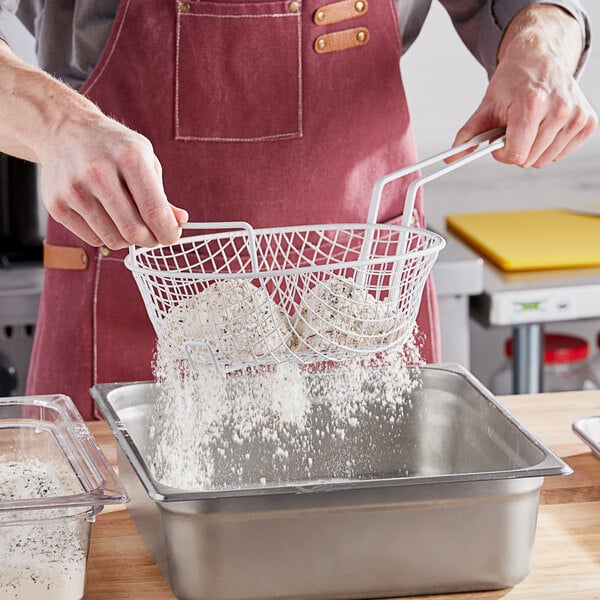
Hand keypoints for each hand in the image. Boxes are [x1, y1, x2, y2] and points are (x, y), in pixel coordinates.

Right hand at [39, 113, 187, 248]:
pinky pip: (93, 239)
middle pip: (134, 231)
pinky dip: (106, 235)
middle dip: (151, 240)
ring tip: (129, 222)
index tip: (172, 236)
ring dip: (128, 239)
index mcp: (129, 157)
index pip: (155, 212)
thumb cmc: (112, 147)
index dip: (168, 233)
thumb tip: (180, 222)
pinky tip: (106, 217)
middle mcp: (98, 172)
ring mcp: (74, 189)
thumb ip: (162, 195)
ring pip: (113, 240)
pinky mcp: (56, 205)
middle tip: (154, 235)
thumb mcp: (145, 159)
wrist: (64, 130)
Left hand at [453, 5, 596, 168]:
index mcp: (531, 104)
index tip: (498, 143)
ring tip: (529, 126)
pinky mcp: (587, 122)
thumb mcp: (485, 107)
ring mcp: (576, 116)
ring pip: (545, 160)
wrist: (539, 58)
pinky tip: (545, 127)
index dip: (502, 154)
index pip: (516, 155)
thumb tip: (451, 158)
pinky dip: (549, 147)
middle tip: (513, 129)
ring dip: (532, 149)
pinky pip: (560, 155)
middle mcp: (558, 109)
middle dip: (515, 150)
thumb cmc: (513, 83)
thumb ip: (468, 135)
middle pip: (529, 160)